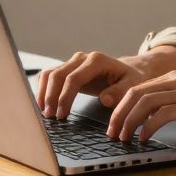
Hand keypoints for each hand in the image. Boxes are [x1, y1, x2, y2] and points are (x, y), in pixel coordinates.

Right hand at [36, 51, 150, 119]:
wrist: (129, 71)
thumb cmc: (131, 79)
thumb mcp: (133, 86)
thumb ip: (120, 92)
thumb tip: (104, 99)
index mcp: (97, 61)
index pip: (74, 78)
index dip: (65, 97)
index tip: (62, 115)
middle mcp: (82, 58)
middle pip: (57, 75)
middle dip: (50, 97)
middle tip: (49, 117)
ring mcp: (73, 62)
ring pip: (49, 74)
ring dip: (43, 93)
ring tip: (44, 112)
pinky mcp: (68, 69)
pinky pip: (49, 76)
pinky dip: (43, 89)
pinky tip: (42, 104)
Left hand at [108, 72, 175, 142]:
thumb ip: (175, 103)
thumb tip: (152, 119)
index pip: (137, 88)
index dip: (121, 106)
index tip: (114, 124)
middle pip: (135, 93)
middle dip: (119, 114)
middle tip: (112, 133)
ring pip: (144, 103)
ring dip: (129, 122)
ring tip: (123, 138)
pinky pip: (161, 115)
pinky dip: (147, 128)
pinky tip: (144, 139)